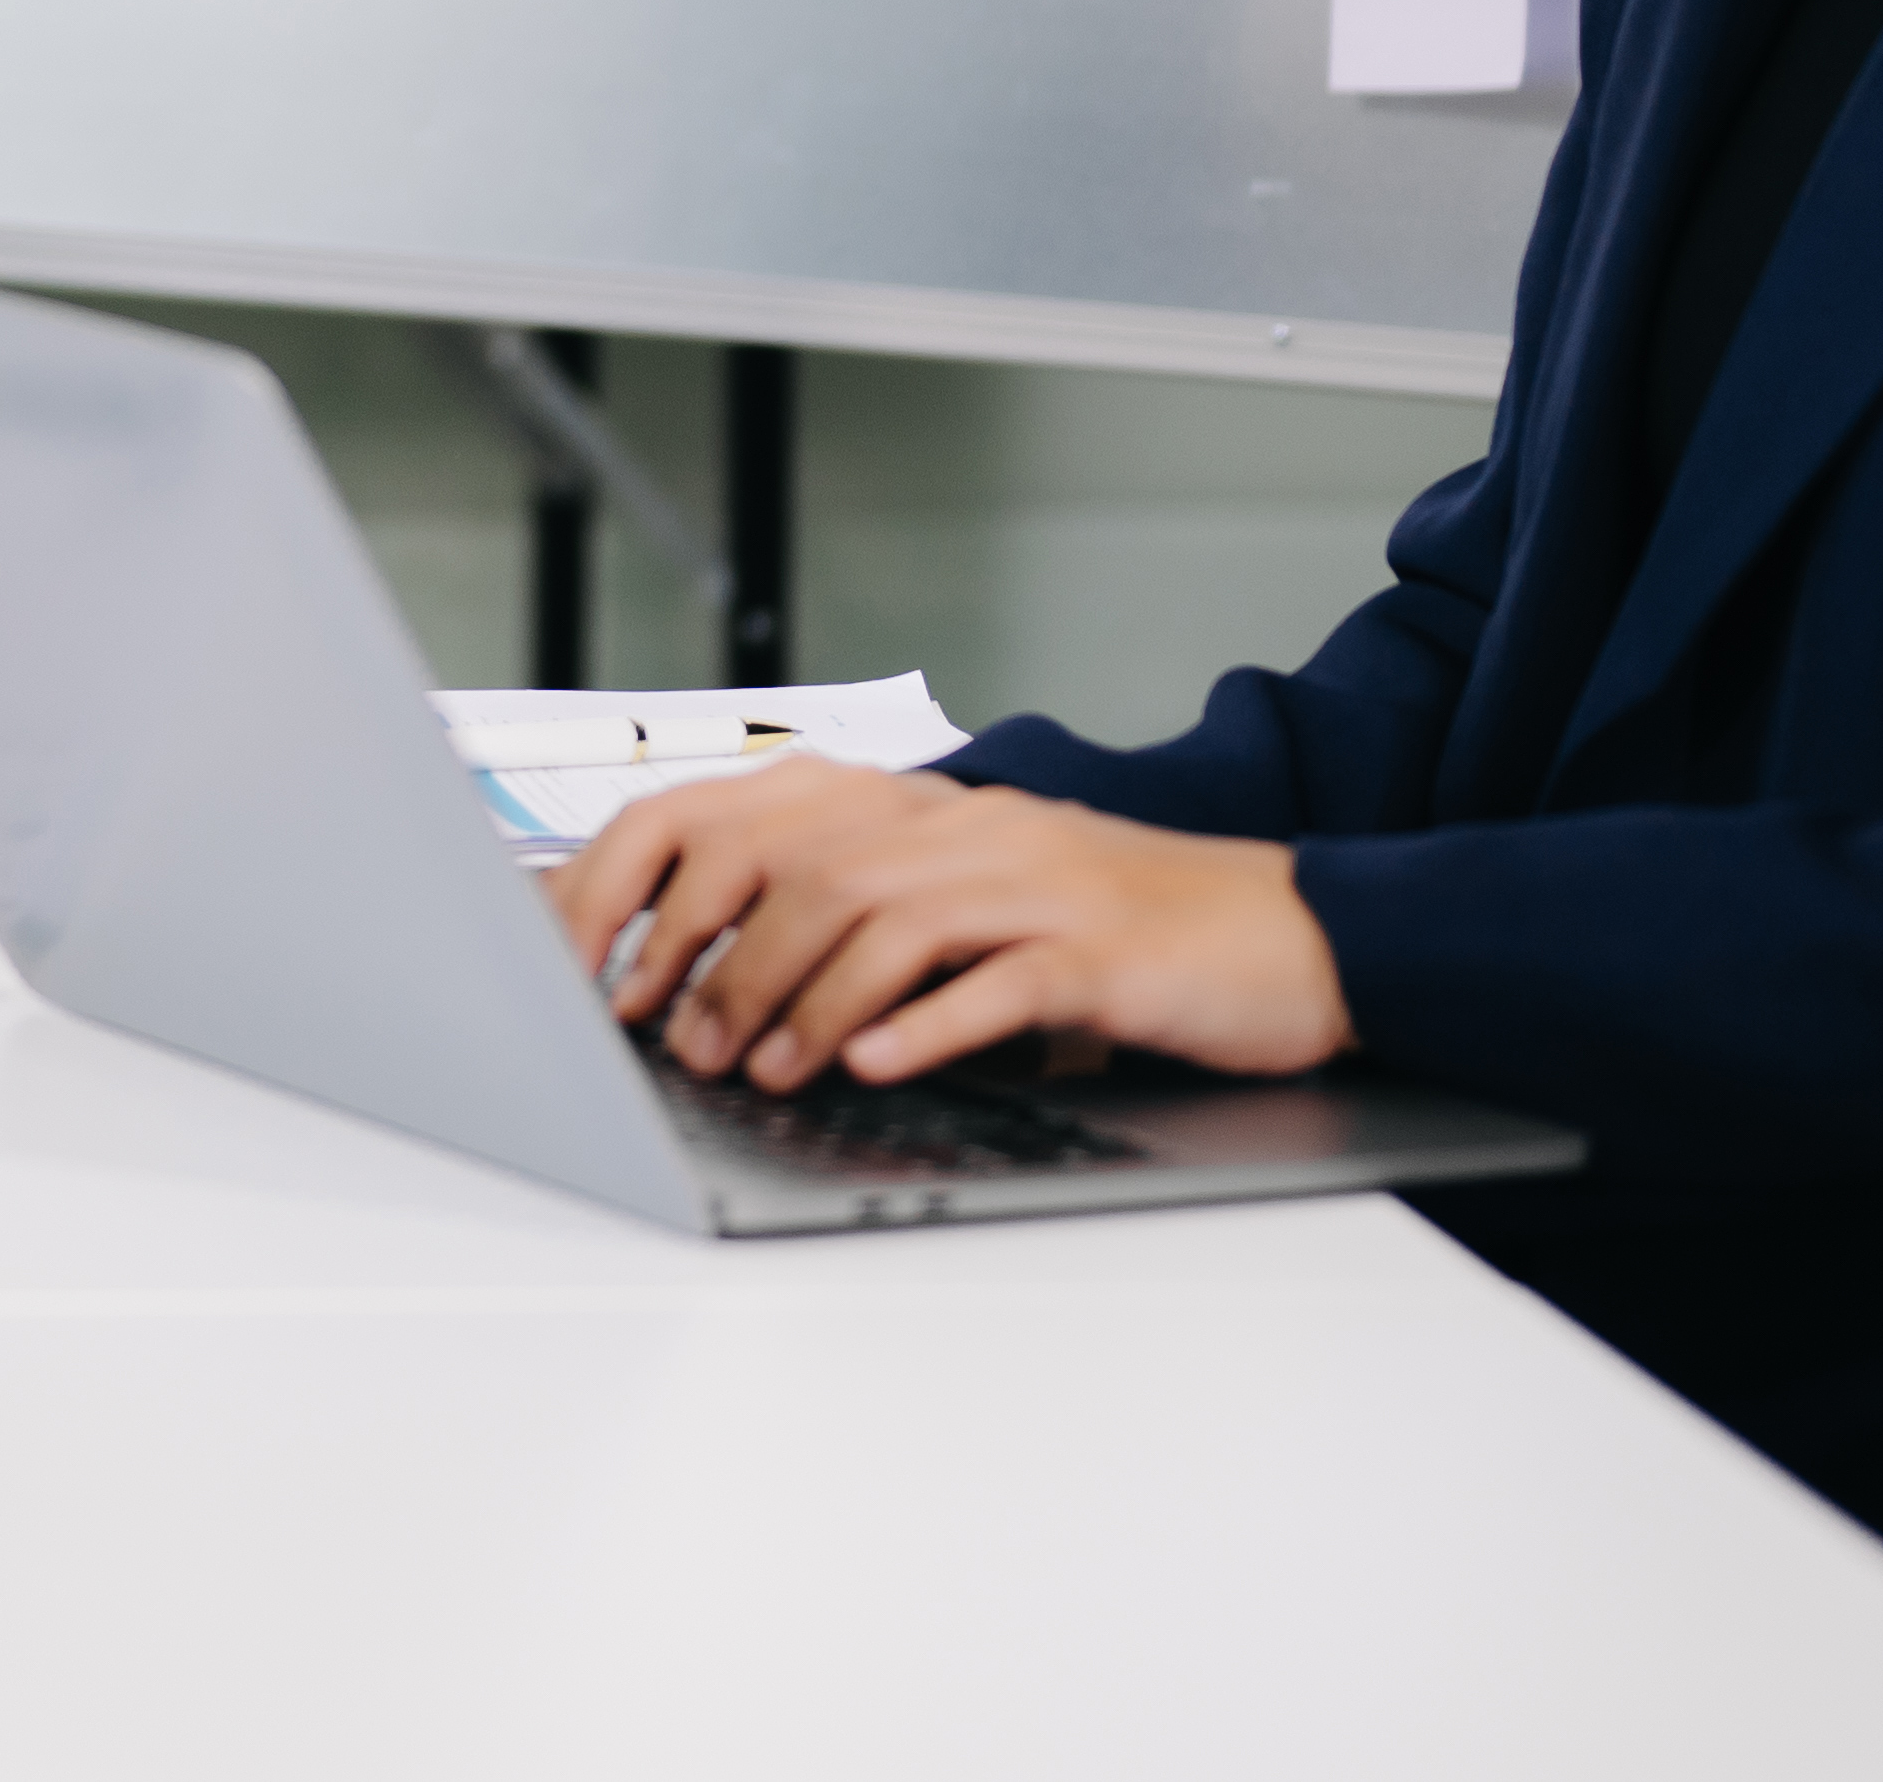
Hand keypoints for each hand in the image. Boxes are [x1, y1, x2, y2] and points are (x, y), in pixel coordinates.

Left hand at [539, 756, 1355, 1090]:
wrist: (1289, 937)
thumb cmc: (1122, 936)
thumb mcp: (979, 911)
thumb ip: (862, 924)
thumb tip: (710, 978)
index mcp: (923, 815)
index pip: (745, 818)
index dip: (653, 888)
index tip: (593, 969)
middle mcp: (968, 832)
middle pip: (799, 870)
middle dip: (716, 960)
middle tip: (676, 1040)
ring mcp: (1036, 886)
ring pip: (880, 924)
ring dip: (800, 1003)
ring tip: (759, 1067)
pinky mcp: (1099, 954)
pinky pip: (996, 981)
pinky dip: (925, 1024)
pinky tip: (877, 1064)